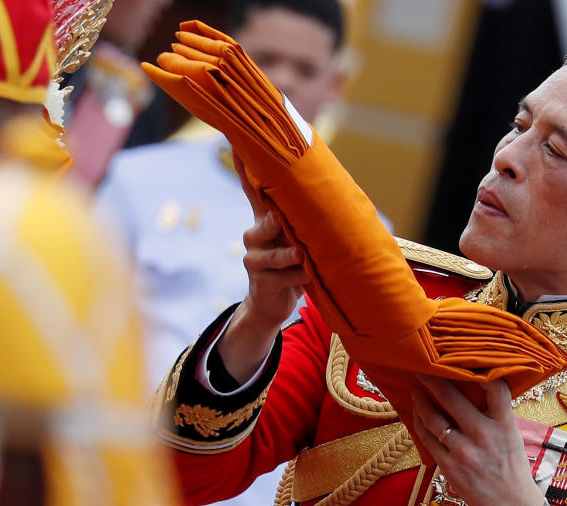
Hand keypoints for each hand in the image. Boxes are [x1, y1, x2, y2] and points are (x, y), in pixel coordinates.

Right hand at [216, 155, 310, 382]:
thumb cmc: (291, 261)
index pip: (251, 187)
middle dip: (275, 221)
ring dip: (289, 254)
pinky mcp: (260, 281)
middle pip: (264, 223)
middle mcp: (255, 235)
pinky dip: (298, 276)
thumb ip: (304, 213)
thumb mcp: (296, 234)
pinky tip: (309, 277)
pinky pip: (282, 276)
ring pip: (273, 253)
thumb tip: (330, 181)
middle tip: (284, 219)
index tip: (237, 144)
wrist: (274, 301)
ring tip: (301, 255)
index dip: (243, 166)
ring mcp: (254, 259)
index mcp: (265, 217)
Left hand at [411, 375, 545, 505]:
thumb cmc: (512, 468)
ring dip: (420, 402)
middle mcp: (484, 435)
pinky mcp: (450, 467)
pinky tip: (418, 416)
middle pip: (452, 399)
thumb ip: (494, 414)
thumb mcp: (512, 436)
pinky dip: (420, 424)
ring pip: (433, 419)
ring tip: (415, 391)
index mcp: (504, 425)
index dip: (480, 371)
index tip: (463, 358)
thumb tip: (473, 387)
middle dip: (432, 380)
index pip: (495, 389)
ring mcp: (464, 452)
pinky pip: (428, 439)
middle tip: (420, 366)